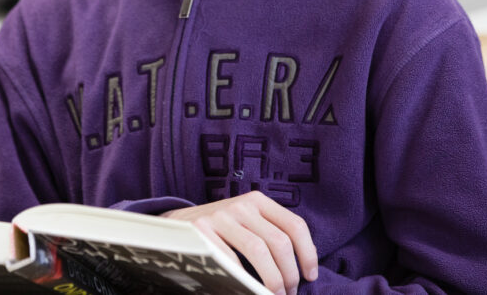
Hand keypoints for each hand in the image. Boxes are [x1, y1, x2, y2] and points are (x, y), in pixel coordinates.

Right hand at [162, 191, 317, 294]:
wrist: (175, 225)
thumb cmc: (220, 231)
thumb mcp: (246, 222)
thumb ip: (269, 233)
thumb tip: (302, 266)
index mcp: (257, 200)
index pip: (294, 225)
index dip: (308, 253)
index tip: (311, 276)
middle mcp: (241, 205)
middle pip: (279, 242)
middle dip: (290, 274)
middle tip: (289, 293)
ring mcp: (220, 216)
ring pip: (259, 251)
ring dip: (272, 280)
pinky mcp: (202, 231)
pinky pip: (231, 260)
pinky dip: (245, 280)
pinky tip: (249, 289)